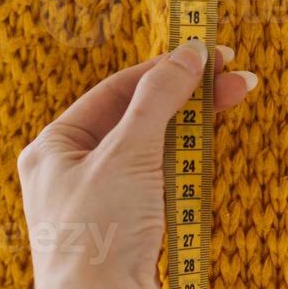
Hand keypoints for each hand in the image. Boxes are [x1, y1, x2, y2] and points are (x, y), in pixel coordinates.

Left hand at [17, 40, 257, 288]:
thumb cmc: (97, 235)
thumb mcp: (128, 153)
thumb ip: (158, 98)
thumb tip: (187, 53)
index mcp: (52, 148)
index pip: (114, 92)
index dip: (161, 69)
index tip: (204, 54)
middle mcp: (72, 173)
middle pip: (138, 118)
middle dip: (187, 96)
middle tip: (233, 76)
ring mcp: (102, 203)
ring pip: (154, 149)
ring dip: (194, 125)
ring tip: (235, 97)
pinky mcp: (129, 230)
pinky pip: (160, 182)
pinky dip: (187, 162)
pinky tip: (211, 146)